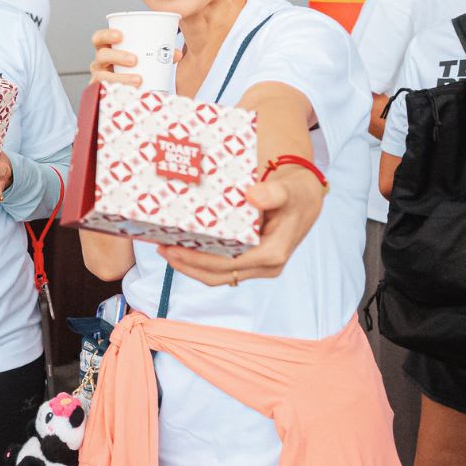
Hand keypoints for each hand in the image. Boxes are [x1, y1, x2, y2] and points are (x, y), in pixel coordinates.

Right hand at [92, 28, 182, 88]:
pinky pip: (106, 93)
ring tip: (138, 79)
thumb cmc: (135, 70)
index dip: (106, 34)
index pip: (99, 38)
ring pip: (102, 76)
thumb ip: (159, 54)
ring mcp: (99, 78)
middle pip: (101, 55)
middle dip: (117, 56)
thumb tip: (176, 53)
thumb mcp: (144, 59)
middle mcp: (100, 63)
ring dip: (120, 77)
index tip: (121, 36)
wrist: (129, 93)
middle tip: (135, 60)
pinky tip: (130, 93)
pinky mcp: (102, 93)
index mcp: (107, 49)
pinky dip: (118, 92)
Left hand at [158, 166, 326, 285]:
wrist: (304, 198)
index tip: (174, 248)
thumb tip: (253, 195)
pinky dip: (200, 261)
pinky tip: (182, 247)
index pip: (228, 264)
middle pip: (218, 275)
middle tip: (161, 248)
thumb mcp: (288, 190)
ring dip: (190, 266)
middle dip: (187, 265)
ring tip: (166, 249)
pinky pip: (221, 267)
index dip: (199, 260)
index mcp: (272, 253)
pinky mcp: (250, 261)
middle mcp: (265, 266)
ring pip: (217, 275)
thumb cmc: (296, 193)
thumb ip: (272, 193)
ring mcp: (257, 266)